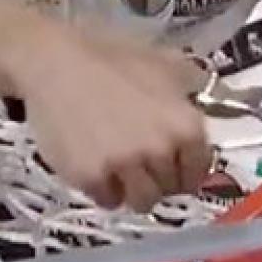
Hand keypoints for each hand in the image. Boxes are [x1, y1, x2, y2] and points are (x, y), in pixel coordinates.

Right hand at [11, 23, 212, 212]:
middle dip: (156, 178)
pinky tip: (94, 161)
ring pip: (142, 202)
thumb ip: (190, 87)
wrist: (55, 62)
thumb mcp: (162, 63)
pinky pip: (107, 200)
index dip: (184, 170)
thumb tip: (207, 98)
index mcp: (185, 126)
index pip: (199, 172)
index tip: (171, 166)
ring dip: (132, 189)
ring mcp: (125, 166)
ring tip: (117, 166)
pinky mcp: (91, 178)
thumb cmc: (108, 59)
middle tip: (137, 159)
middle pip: (171, 189)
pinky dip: (102, 188)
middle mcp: (160, 149)